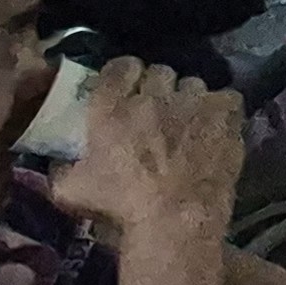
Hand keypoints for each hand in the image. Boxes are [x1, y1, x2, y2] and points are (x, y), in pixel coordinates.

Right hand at [49, 59, 242, 239]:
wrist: (174, 217)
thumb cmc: (119, 206)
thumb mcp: (70, 191)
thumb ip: (61, 169)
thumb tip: (59, 161)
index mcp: (112, 107)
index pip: (119, 67)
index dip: (124, 74)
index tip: (125, 87)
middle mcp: (153, 96)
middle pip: (159, 72)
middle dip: (156, 87)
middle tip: (154, 111)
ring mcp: (193, 101)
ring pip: (193, 84)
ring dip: (188, 99)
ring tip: (187, 121)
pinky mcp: (225, 114)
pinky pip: (226, 97)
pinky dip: (221, 109)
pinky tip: (215, 125)